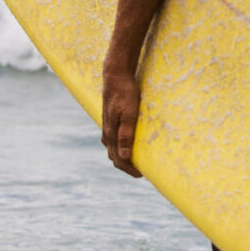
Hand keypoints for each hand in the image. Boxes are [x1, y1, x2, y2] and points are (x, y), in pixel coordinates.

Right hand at [100, 57, 142, 175]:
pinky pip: (112, 140)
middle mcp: (107, 133)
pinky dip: (119, 148)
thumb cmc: (124, 93)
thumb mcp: (129, 113)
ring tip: (137, 160)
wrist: (115, 75)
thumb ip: (126, 134)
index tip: (143, 174)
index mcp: (112, 134)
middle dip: (127, 166)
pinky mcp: (108, 121)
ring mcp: (106, 127)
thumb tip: (124, 156)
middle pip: (115, 158)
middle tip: (143, 171)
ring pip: (112, 149)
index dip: (130, 170)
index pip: (119, 160)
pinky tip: (127, 145)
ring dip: (122, 158)